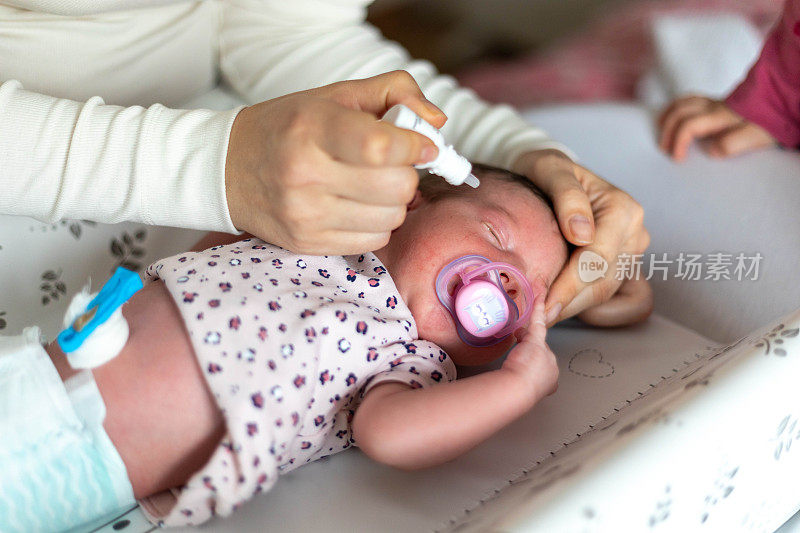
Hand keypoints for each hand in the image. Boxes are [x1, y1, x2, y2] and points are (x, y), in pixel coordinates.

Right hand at [225, 71, 446, 254]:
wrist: (227, 170)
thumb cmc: (288, 127)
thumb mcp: (335, 94)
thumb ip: (394, 92)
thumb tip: (436, 123)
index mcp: (312, 128)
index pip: (381, 146)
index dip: (415, 146)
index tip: (421, 144)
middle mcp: (306, 174)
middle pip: (397, 187)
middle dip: (406, 173)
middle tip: (390, 164)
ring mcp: (306, 215)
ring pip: (392, 217)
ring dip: (394, 201)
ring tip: (371, 185)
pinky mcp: (308, 243)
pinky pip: (374, 240)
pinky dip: (378, 223)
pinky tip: (358, 206)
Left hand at [501, 297, 558, 402]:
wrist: (518, 389)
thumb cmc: (517, 391)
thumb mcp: (522, 383)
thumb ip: (522, 372)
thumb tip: (517, 362)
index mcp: (551, 379)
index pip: (542, 365)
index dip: (532, 364)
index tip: (524, 367)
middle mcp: (551, 365)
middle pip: (538, 350)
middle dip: (526, 352)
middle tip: (516, 361)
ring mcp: (546, 352)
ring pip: (535, 339)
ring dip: (525, 341)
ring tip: (517, 353)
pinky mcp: (536, 341)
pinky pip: (539, 322)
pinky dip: (539, 309)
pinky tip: (539, 297)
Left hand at [512, 149, 651, 326]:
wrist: (550, 176)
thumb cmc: (547, 172)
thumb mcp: (550, 168)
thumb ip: (566, 196)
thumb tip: (581, 233)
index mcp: (623, 210)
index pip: (597, 259)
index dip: (570, 285)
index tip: (544, 304)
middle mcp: (634, 234)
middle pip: (602, 282)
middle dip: (567, 303)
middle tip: (533, 319)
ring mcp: (630, 253)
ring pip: (604, 294)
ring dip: (572, 308)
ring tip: (539, 316)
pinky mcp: (621, 267)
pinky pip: (608, 298)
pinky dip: (583, 307)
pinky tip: (556, 308)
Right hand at [658, 96, 775, 160]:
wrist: (785, 100)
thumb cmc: (770, 121)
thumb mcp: (756, 136)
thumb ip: (732, 144)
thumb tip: (711, 150)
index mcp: (720, 116)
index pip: (689, 126)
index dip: (678, 142)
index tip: (677, 159)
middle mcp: (713, 106)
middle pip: (679, 112)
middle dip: (667, 131)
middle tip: (665, 149)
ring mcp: (715, 102)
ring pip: (682, 102)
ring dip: (668, 116)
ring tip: (661, 130)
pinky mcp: (718, 102)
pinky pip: (689, 100)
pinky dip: (676, 108)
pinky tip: (676, 118)